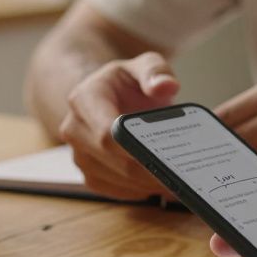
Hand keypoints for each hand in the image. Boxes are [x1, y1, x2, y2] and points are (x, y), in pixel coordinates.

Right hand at [59, 52, 179, 198]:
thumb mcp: (145, 65)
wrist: (109, 97)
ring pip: (116, 179)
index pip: (107, 132)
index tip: (166, 157)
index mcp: (85, 99)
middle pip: (114, 160)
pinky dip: (140, 190)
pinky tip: (160, 183)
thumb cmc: (127, 83)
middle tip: (182, 175)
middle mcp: (74, 128)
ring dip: (147, 184)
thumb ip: (156, 72)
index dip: (136, 149)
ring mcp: (79, 154)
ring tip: (177, 179)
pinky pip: (115, 190)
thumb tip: (166, 86)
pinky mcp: (89, 174)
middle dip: (149, 171)